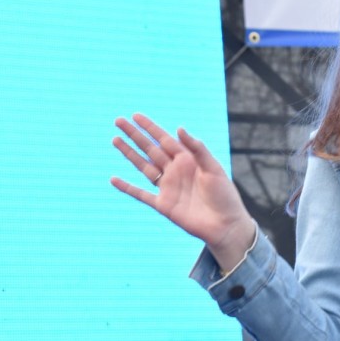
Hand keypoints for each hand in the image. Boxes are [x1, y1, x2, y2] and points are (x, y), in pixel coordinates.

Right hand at [111, 114, 254, 258]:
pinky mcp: (163, 205)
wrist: (225, 225)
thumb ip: (197, 149)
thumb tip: (178, 128)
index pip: (165, 139)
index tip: (135, 116)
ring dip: (129, 154)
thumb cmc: (224, 195)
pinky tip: (113, 179)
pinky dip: (127, 187)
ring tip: (115, 139)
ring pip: (143, 166)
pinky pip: (141, 194)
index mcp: (188, 160)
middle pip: (150, 149)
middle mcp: (176, 171)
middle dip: (135, 135)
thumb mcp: (214, 168)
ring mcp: (168, 187)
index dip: (150, 127)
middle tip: (119, 121)